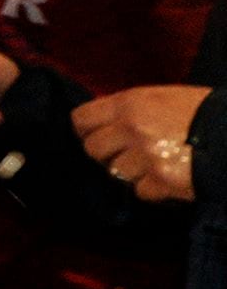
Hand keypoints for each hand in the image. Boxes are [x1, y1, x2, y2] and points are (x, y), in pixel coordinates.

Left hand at [72, 85, 208, 203]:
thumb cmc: (206, 111)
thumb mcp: (164, 98)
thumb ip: (133, 109)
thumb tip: (111, 122)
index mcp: (130, 103)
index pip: (82, 119)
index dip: (87, 130)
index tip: (96, 135)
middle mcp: (131, 129)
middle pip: (93, 149)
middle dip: (107, 154)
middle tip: (127, 153)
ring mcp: (145, 157)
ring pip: (116, 173)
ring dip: (132, 172)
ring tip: (155, 164)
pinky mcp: (161, 181)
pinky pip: (141, 191)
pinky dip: (153, 188)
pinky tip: (170, 177)